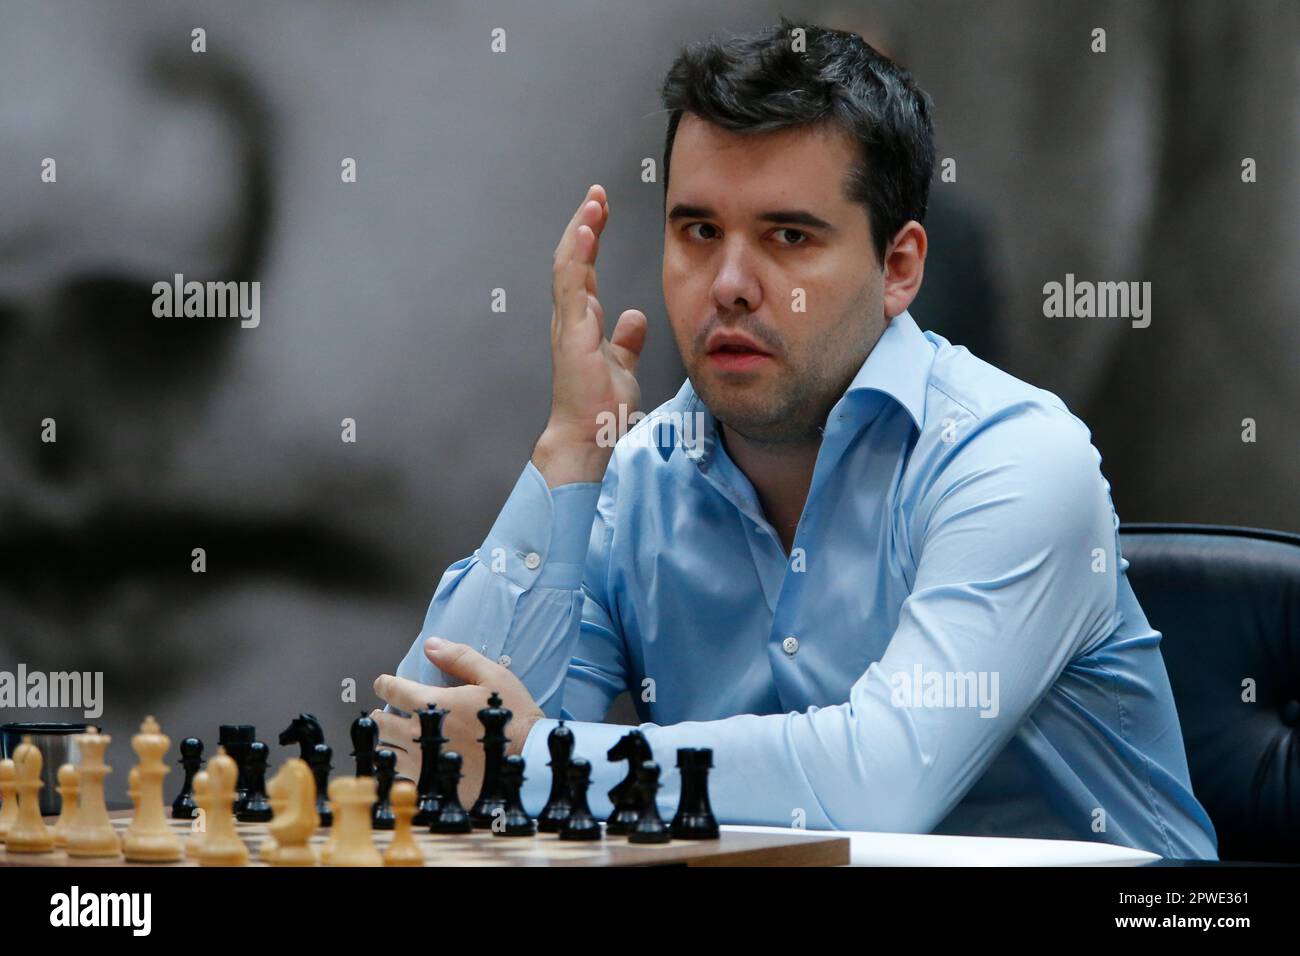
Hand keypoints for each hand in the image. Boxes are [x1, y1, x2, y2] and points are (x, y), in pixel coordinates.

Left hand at [371, 638, 544, 808]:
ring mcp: (422, 763)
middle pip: (382, 723)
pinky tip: (407, 764)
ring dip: (386, 742)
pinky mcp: (430, 784)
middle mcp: (420, 734)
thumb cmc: (512, 717)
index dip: (385, 684)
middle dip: (382, 715)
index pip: (393, 690)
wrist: (527, 761)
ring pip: (386, 752)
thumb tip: (431, 644)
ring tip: (394, 739)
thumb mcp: (493, 677)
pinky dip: (398, 768)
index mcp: (432, 704)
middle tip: (387, 713)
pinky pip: (399, 778)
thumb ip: (459, 658)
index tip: (384, 684)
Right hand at [535, 184, 647, 487]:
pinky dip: (578, 255)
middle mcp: (570, 317)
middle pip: (572, 258)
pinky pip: (572, 285)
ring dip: (581, 229)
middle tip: (597, 194)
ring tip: (593, 202)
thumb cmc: (600, 408)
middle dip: (584, 222)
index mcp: (581, 321)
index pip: (583, 268)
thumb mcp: (623, 365)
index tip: (602, 210)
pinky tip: (588, 231)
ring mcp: (569, 323)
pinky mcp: (573, 333)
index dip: (590, 236)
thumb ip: (627, 340)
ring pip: (569, 264)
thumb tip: (635, 317)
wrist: (589, 435)